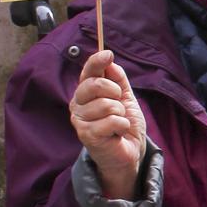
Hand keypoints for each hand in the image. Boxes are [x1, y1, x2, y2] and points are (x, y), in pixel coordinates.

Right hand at [70, 51, 146, 199]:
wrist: (129, 152)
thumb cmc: (124, 125)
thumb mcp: (126, 98)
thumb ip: (118, 80)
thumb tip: (111, 62)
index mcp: (86, 93)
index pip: (88, 72)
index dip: (97, 61)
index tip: (108, 54)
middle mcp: (78, 104)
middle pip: (95, 85)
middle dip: (115, 92)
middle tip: (119, 105)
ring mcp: (80, 120)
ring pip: (106, 104)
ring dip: (120, 114)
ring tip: (118, 123)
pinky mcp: (86, 135)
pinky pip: (112, 121)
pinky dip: (122, 126)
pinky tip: (117, 133)